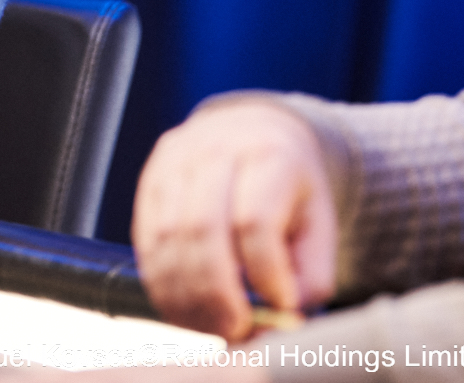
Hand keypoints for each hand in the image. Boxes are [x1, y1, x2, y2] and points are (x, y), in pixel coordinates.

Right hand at [133, 100, 337, 340]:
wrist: (252, 134)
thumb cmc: (289, 193)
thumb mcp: (318, 226)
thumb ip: (309, 277)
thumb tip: (279, 319)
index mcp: (269, 154)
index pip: (255, 219)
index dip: (265, 272)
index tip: (281, 305)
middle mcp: (214, 148)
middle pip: (202, 228)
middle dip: (216, 291)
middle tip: (236, 329)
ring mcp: (174, 162)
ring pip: (167, 236)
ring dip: (185, 293)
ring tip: (210, 326)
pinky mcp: (149, 180)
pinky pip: (146, 239)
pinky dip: (162, 282)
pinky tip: (184, 306)